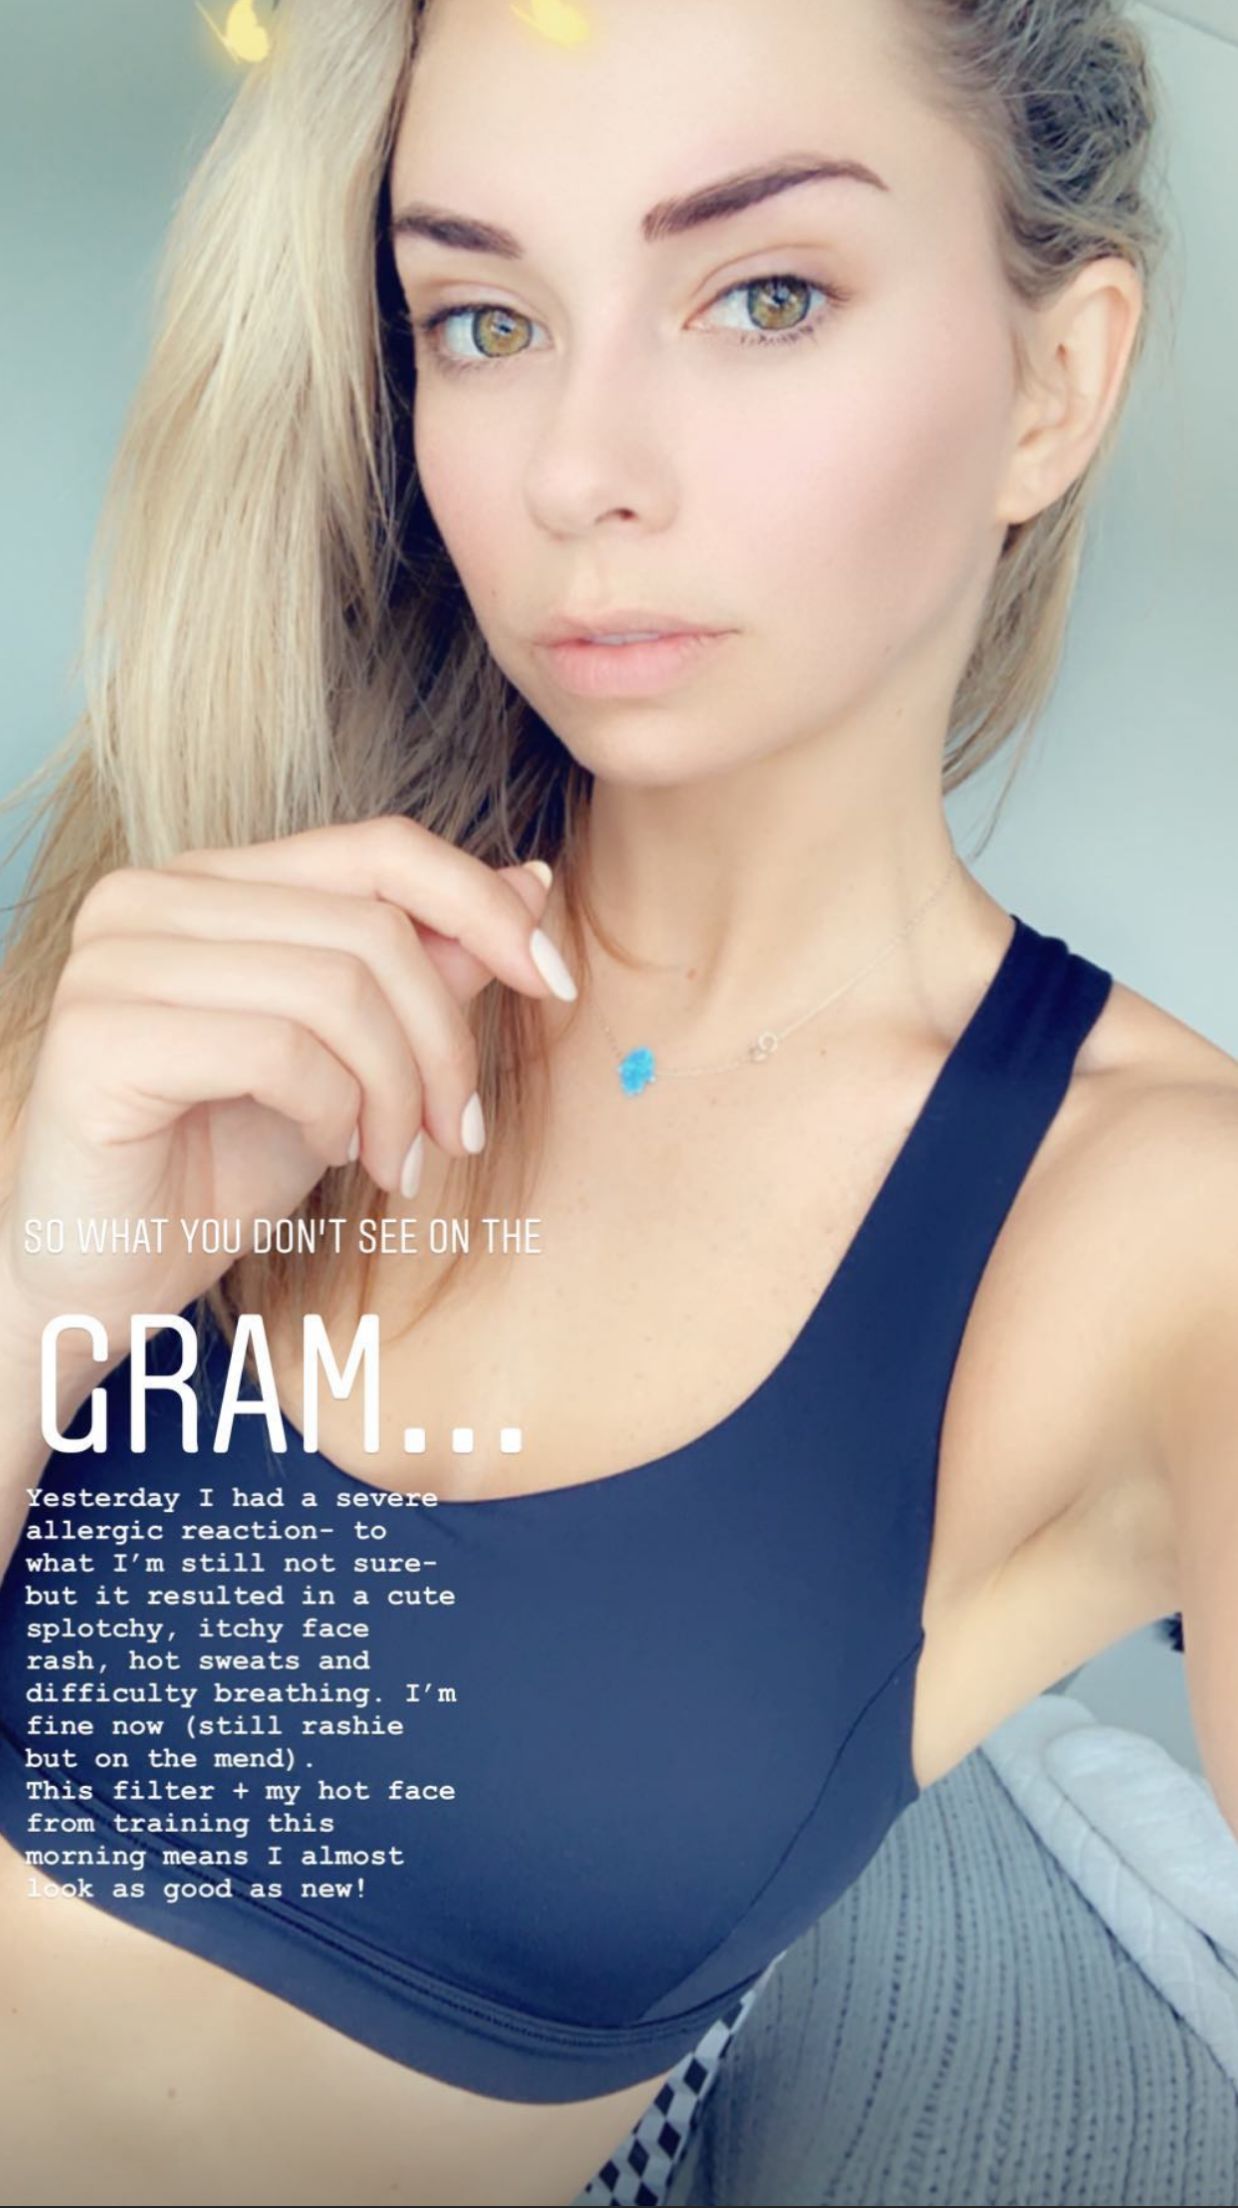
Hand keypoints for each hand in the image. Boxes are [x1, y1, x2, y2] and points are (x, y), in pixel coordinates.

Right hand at [0, 817, 572, 1361]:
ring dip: (397, 1091)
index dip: (482, 907)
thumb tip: (529, 881)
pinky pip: (279, 1050)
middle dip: (445, 1042)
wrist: (104, 1275)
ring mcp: (116, 957)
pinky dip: (334, 1112)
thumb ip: (426, 968)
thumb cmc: (218, 1166)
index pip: (379, 848)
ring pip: (336, 988)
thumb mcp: (352, 1061)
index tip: (555, 986)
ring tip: (395, 1161)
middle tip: (457, 1134)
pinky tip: (330, 1154)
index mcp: (214, 883)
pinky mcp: (101, 1034)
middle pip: (372, 928)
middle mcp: (154, 896)